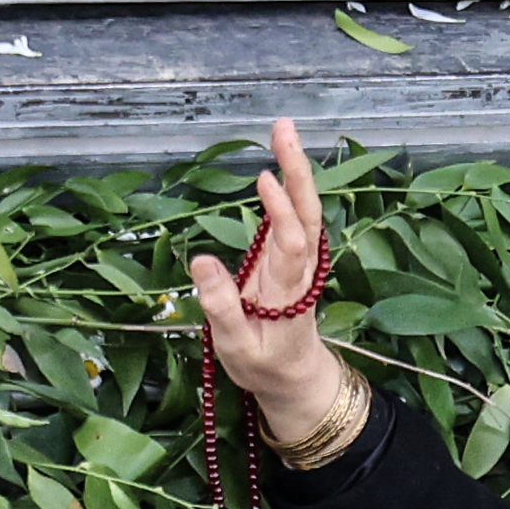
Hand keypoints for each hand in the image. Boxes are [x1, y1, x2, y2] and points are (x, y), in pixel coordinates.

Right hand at [183, 119, 365, 467]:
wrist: (297, 378)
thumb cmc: (263, 365)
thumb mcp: (236, 347)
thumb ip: (220, 306)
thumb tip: (201, 259)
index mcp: (286, 292)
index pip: (290, 244)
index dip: (280, 210)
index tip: (263, 179)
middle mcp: (299, 270)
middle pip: (308, 215)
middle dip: (297, 171)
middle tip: (283, 130)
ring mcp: (300, 262)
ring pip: (308, 213)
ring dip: (298, 172)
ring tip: (282, 133)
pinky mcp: (294, 259)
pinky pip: (299, 218)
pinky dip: (294, 188)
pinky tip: (283, 164)